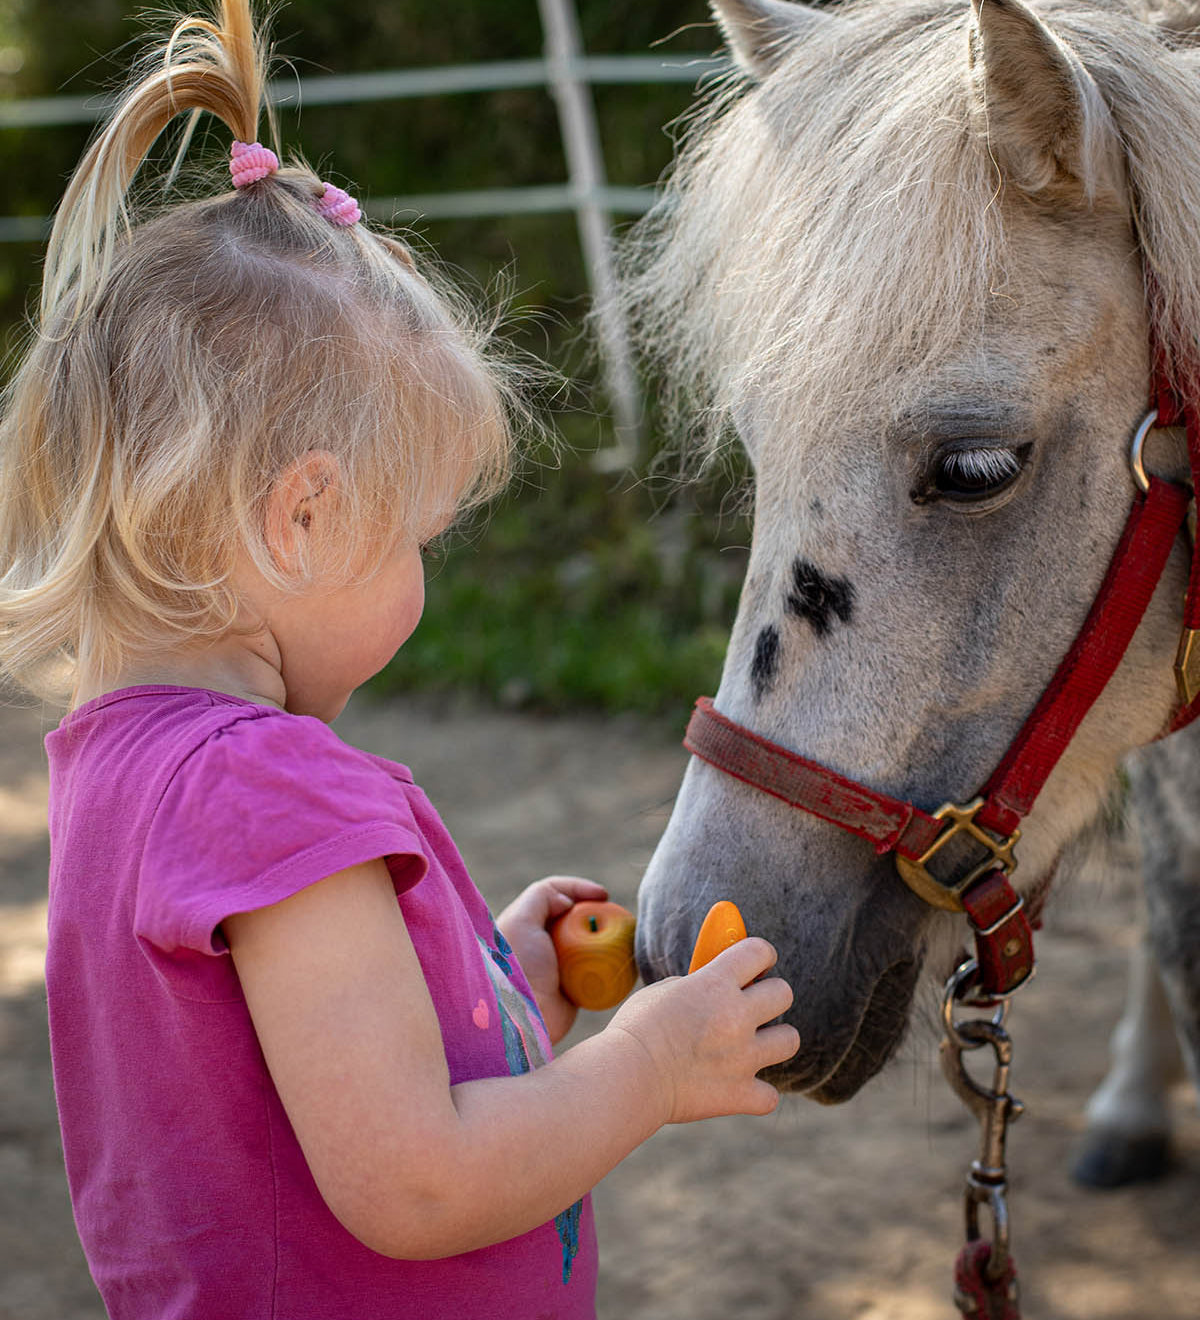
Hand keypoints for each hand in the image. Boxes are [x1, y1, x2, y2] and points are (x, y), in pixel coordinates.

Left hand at [496, 876, 609, 1043]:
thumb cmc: (518, 964)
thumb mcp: (522, 919)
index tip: (604, 895)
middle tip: (615, 917)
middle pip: (578, 919)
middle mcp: (544, 944)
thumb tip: (567, 902)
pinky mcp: (574, 990)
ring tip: (623, 938)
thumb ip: (542, 896)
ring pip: (591, 945)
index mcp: (528, 925)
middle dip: (599, 915)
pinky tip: (622, 962)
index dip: (581, 891)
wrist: (521, 1017)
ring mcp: (560, 967)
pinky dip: (611, 966)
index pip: (558, 897)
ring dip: (608, 941)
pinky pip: (598, 973)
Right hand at [607, 937, 798, 1124]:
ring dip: (772, 1042)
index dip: (761, 955)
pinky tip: (736, 1087)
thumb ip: (695, 985)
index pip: (759, 951)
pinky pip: (770, 1094)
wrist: (626, 1078)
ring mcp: (743, 1056)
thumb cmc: (636, 1031)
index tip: (757, 963)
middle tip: (752, 1006)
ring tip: (750, 1046)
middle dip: (770, 996)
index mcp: (715, 982)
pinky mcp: (740, 1093)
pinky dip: (755, 1093)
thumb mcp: (663, 991)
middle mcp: (736, 1015)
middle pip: (783, 993)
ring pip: (789, 1040)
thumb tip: (714, 985)